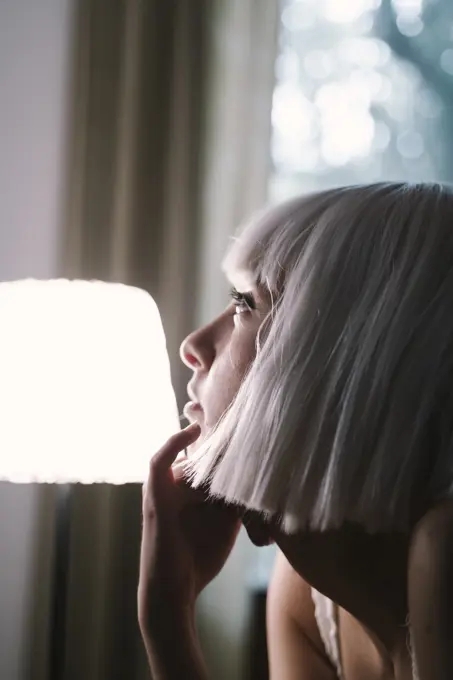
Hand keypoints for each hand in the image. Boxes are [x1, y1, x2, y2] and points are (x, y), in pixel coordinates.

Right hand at [138, 423, 240, 634]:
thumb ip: (236, 499)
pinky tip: (194, 431)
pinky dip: (173, 443)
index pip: (209, 457)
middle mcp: (175, 486)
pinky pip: (159, 461)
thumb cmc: (199, 560)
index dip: (228, 442)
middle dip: (222, 439)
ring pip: (187, 454)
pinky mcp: (154, 497)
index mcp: (190, 491)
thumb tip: (261, 477)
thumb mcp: (227, 523)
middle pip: (200, 453)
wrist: (175, 592)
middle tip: (250, 427)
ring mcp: (163, 489)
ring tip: (229, 429)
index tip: (254, 431)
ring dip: (207, 442)